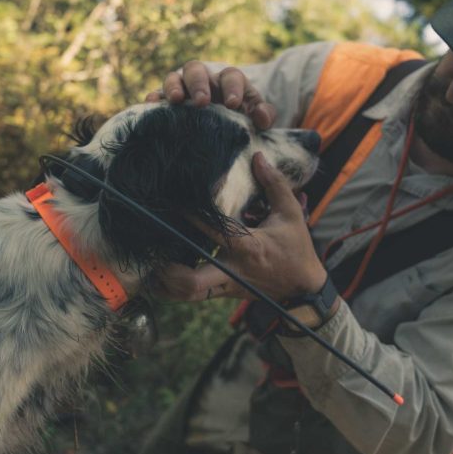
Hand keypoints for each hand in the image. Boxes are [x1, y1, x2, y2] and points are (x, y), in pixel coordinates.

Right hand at [145, 60, 276, 129]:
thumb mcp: (258, 119)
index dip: (232, 88)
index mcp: (229, 81)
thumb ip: (264, 115)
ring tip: (175, 100)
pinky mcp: (168, 103)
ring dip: (174, 86)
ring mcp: (184, 89)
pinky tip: (150, 105)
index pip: (230, 76)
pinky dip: (154, 98)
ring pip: (176, 77)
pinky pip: (157, 95)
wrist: (224, 134)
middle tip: (203, 102)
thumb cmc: (243, 121)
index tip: (233, 104)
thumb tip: (261, 117)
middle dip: (199, 84)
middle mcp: (205, 80)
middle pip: (197, 70)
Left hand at [151, 152, 326, 302]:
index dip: (192, 217)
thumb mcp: (291, 214)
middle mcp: (232, 269)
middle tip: (154, 254)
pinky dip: (175, 290)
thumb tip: (258, 157)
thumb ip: (275, 184)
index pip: (215, 231)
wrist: (303, 289)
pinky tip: (162, 278)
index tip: (174, 204)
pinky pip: (194, 296)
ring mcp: (226, 285)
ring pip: (188, 295)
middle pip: (192, 282)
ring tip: (149, 269)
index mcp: (248, 247)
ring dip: (166, 285)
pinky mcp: (224, 293)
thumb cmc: (296, 248)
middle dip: (169, 272)